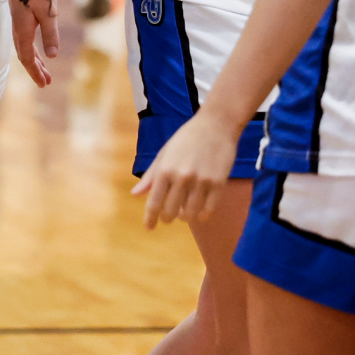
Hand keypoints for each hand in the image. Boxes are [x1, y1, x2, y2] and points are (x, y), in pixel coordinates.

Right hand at [12, 0, 60, 86]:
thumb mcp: (49, 12)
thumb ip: (50, 34)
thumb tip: (53, 56)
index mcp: (23, 30)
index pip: (27, 59)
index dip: (36, 73)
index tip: (45, 85)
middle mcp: (17, 29)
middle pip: (25, 56)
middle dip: (36, 70)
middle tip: (47, 82)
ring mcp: (17, 22)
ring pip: (24, 47)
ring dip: (34, 60)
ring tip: (45, 70)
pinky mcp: (19, 15)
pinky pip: (24, 39)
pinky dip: (31, 49)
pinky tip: (37, 49)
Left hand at [132, 112, 239, 226]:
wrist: (215, 126)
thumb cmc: (185, 139)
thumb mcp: (163, 154)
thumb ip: (150, 177)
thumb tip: (135, 195)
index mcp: (165, 170)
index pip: (154, 202)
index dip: (150, 218)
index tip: (149, 227)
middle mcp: (181, 178)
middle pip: (171, 212)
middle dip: (168, 218)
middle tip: (168, 218)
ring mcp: (201, 182)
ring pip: (191, 214)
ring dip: (186, 218)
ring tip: (184, 214)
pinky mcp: (218, 183)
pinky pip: (209, 210)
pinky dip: (203, 215)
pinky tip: (200, 213)